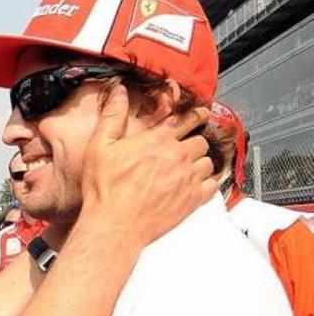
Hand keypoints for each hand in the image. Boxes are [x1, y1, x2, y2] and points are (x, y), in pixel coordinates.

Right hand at [79, 84, 215, 245]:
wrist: (114, 224)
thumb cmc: (104, 187)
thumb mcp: (101, 146)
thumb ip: (113, 115)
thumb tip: (120, 90)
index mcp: (158, 139)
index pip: (186, 118)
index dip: (195, 114)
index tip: (200, 113)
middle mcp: (178, 155)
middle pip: (199, 140)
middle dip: (193, 140)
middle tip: (186, 146)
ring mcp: (188, 178)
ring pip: (207, 161)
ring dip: (200, 160)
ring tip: (188, 166)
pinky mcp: (193, 199)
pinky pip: (213, 184)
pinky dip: (209, 181)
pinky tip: (199, 183)